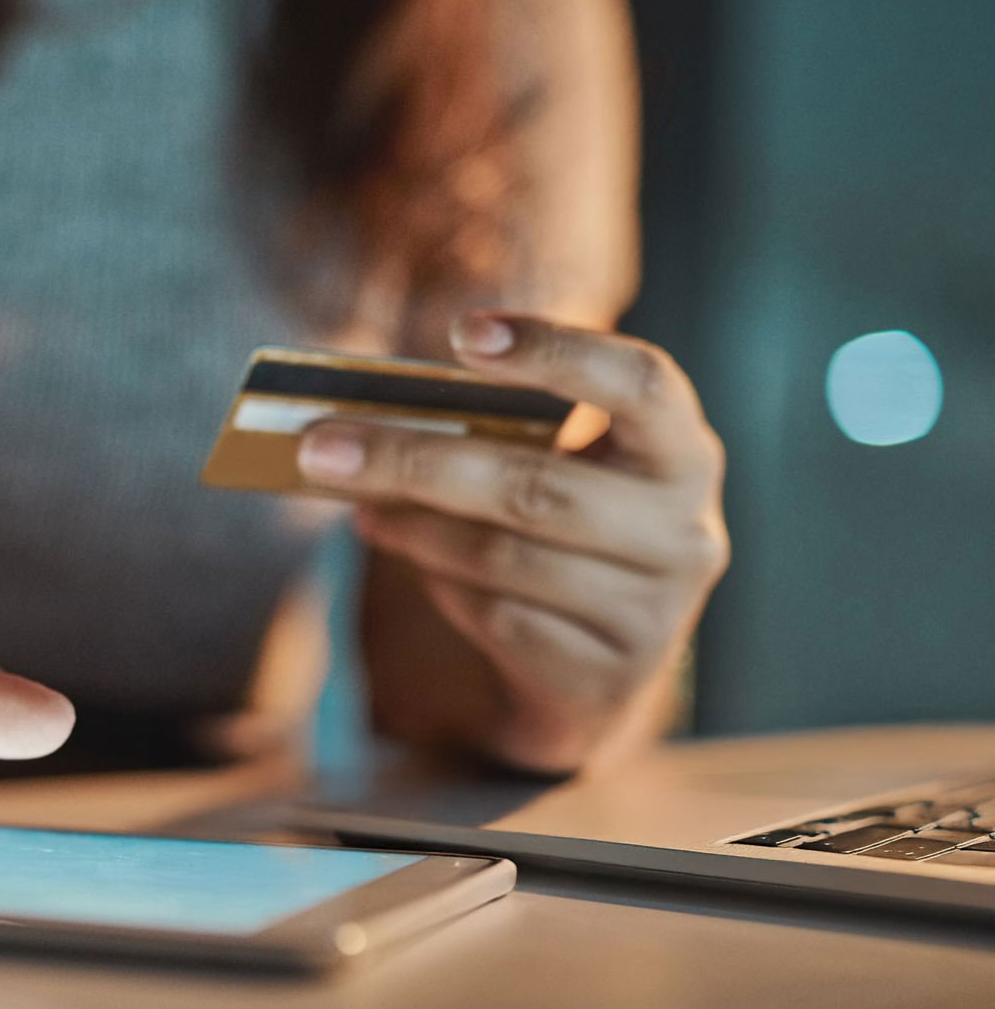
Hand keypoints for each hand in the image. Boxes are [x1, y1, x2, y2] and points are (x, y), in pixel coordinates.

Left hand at [298, 313, 728, 770]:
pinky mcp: (606, 678)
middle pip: (535, 485)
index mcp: (681, 451)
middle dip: (415, 460)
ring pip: (503, 556)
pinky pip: (497, 618)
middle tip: (321, 445)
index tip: (465, 330)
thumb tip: (361, 421)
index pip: (641, 383)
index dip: (557, 352)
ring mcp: (655, 613)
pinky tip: (414, 560)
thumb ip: (490, 436)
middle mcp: (686, 531)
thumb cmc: (558, 532)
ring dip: (412, 527)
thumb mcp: (549, 469)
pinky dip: (441, 584)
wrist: (593, 667)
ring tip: (360, 504)